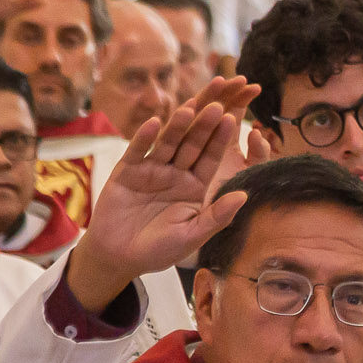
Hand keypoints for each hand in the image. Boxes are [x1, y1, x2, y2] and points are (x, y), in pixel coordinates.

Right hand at [63, 94, 256, 312]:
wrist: (118, 257)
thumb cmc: (159, 250)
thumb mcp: (192, 236)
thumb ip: (217, 216)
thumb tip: (244, 196)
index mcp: (195, 186)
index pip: (211, 158)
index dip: (220, 140)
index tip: (233, 119)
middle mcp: (176, 173)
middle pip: (192, 145)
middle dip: (204, 126)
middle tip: (218, 105)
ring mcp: (152, 170)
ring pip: (167, 144)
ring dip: (177, 126)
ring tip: (189, 109)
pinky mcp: (127, 171)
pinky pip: (137, 151)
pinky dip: (144, 138)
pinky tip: (153, 123)